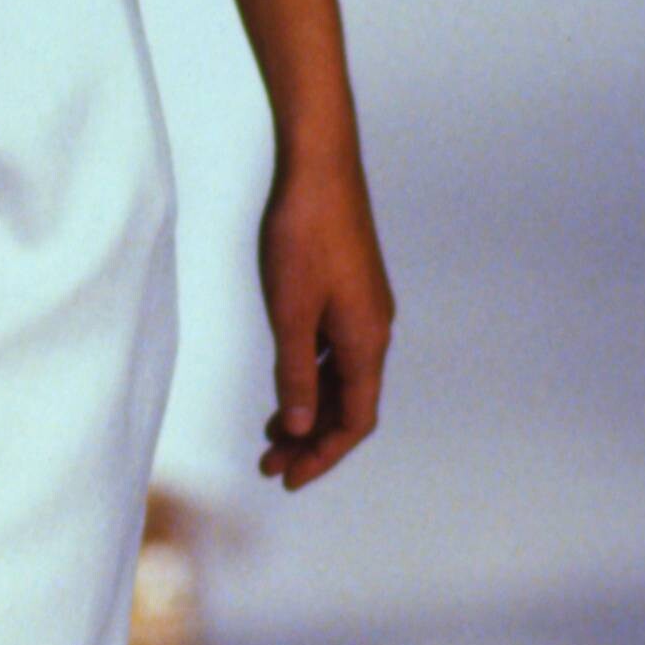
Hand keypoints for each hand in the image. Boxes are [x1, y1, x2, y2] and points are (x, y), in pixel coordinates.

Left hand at [257, 144, 393, 486]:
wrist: (319, 166)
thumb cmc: (302, 234)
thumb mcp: (290, 313)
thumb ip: (295, 374)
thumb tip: (302, 428)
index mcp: (366, 341)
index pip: (354, 420)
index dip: (323, 456)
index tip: (287, 478)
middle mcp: (375, 330)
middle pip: (351, 406)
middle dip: (313, 441)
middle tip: (269, 464)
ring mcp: (365, 310)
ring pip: (342, 380)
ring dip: (311, 411)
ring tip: (273, 435)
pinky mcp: (352, 292)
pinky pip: (337, 353)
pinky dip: (312, 378)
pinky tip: (287, 384)